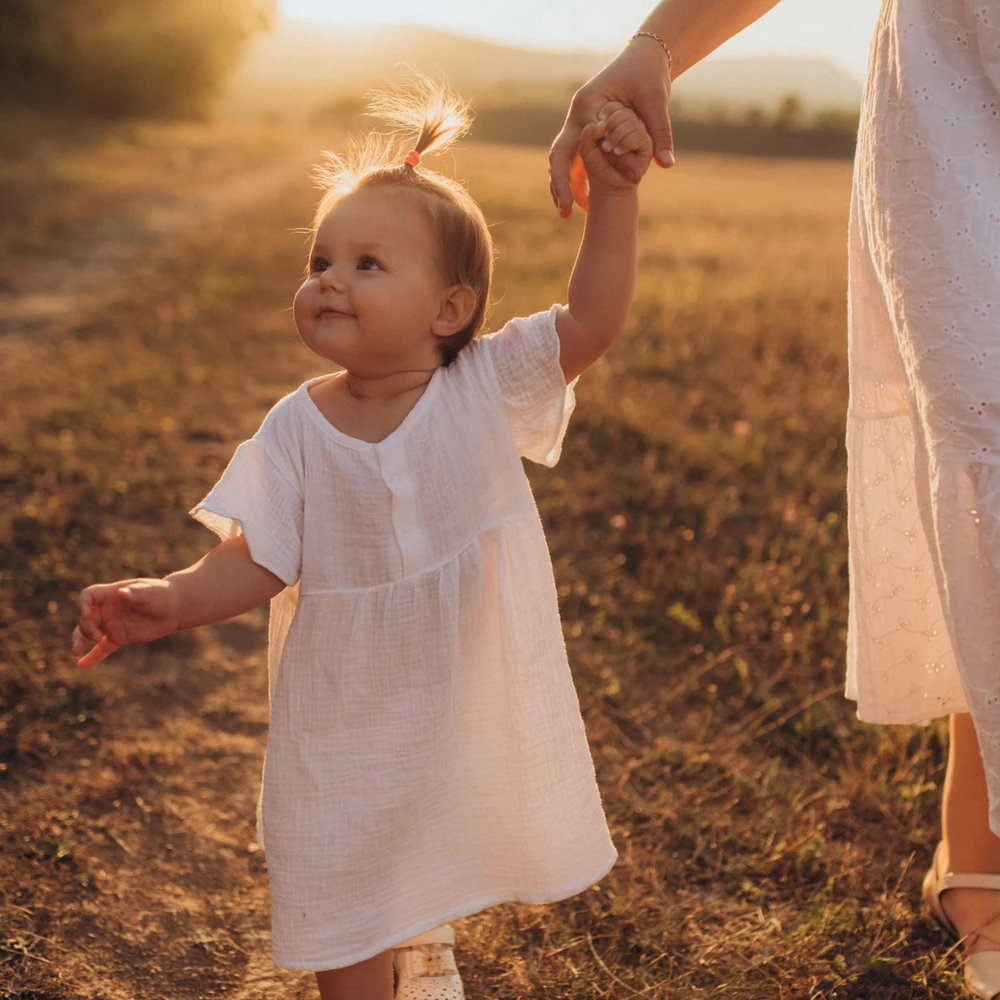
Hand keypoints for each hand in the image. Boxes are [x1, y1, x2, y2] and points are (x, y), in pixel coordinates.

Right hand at [71, 578, 182, 668]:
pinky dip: (92, 657)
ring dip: (80, 640)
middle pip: (85, 617)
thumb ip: (136, 593)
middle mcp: (107, 609)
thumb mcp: (151, 592)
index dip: (83, 605)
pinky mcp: (119, 638)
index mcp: (111, 594)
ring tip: (76, 652)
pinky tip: (82, 665)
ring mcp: (112, 624)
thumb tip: (122, 593)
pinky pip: (102, 648)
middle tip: (96, 637)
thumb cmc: (162, 594)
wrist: (175, 608)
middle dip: (85, 627)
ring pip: (88, 632)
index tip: (86, 615)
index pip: (88, 596)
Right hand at [549, 35, 672, 217]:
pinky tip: (581, 202)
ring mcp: (577, 123)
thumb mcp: (657, 104)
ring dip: (562, 186)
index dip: (580, 175)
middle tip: (566, 213)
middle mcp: (577, 114)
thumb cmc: (649, 77)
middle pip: (559, 155)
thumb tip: (667, 165)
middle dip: (560, 186)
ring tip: (568, 214)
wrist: (643, 60)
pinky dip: (575, 179)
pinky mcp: (584, 131)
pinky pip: (573, 159)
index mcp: (588, 104)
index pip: (580, 145)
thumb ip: (660, 134)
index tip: (584, 201)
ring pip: (561, 160)